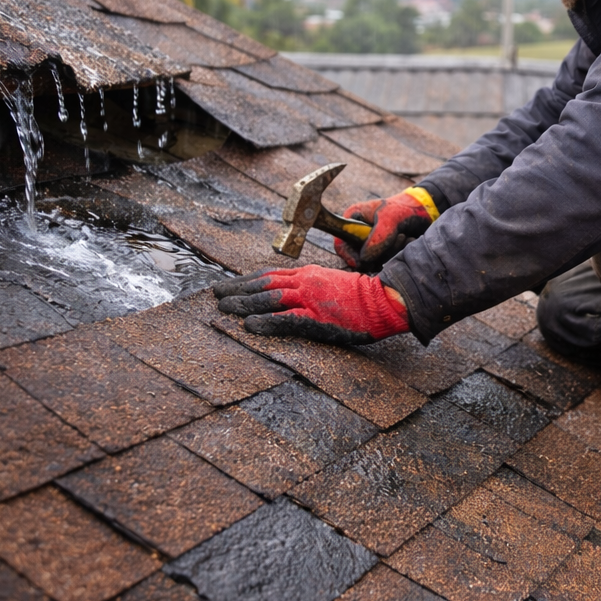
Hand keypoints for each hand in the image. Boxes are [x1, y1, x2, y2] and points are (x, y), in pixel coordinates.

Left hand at [213, 266, 409, 345]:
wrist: (385, 300)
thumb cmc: (362, 296)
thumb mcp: (331, 284)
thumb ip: (311, 287)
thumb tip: (292, 295)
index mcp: (308, 274)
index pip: (270, 275)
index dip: (246, 280)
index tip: (229, 284)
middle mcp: (305, 282)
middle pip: (263, 284)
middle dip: (237, 289)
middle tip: (216, 294)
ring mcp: (310, 299)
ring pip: (269, 299)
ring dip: (244, 304)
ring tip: (223, 308)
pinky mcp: (317, 318)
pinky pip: (286, 320)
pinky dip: (266, 322)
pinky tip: (249, 326)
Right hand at [334, 187, 438, 271]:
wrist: (426, 211)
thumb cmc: (405, 208)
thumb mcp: (390, 218)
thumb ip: (378, 238)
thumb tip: (365, 259)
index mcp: (354, 220)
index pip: (340, 243)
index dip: (347, 255)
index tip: (361, 262)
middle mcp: (360, 234)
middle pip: (357, 257)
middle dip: (377, 254)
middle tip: (396, 239)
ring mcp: (372, 244)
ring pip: (373, 262)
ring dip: (390, 253)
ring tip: (404, 236)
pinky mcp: (384, 252)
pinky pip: (385, 263)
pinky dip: (397, 255)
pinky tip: (408, 241)